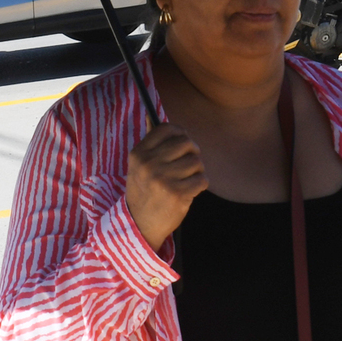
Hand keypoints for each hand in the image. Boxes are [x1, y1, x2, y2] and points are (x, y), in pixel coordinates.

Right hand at [125, 122, 207, 246]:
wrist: (141, 224)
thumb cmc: (144, 191)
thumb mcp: (138, 166)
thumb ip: (150, 143)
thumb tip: (152, 116)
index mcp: (139, 154)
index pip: (166, 129)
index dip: (180, 133)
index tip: (183, 143)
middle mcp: (149, 165)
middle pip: (186, 143)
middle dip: (192, 152)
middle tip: (189, 164)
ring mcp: (163, 179)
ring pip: (196, 161)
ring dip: (197, 170)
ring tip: (188, 179)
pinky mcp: (177, 194)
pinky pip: (202, 179)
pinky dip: (200, 185)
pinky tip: (190, 191)